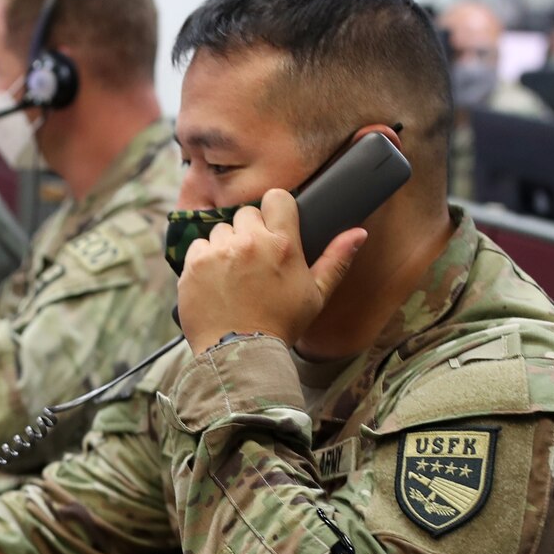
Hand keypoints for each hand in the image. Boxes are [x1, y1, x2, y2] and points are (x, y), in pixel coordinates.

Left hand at [176, 189, 365, 352]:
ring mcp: (219, 252)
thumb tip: (359, 232)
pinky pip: (199, 246)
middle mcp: (249, 242)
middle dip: (250, 232)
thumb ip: (336, 260)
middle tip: (254, 261)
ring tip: (234, 275)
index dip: (275, 210)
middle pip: (246, 214)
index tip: (274, 227)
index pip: (277, 198)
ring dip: (227, 246)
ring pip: (222, 230)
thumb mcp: (316, 295)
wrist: (240, 355)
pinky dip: (204, 260)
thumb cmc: (281, 326)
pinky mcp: (194, 265)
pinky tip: (216, 282)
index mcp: (282, 244)